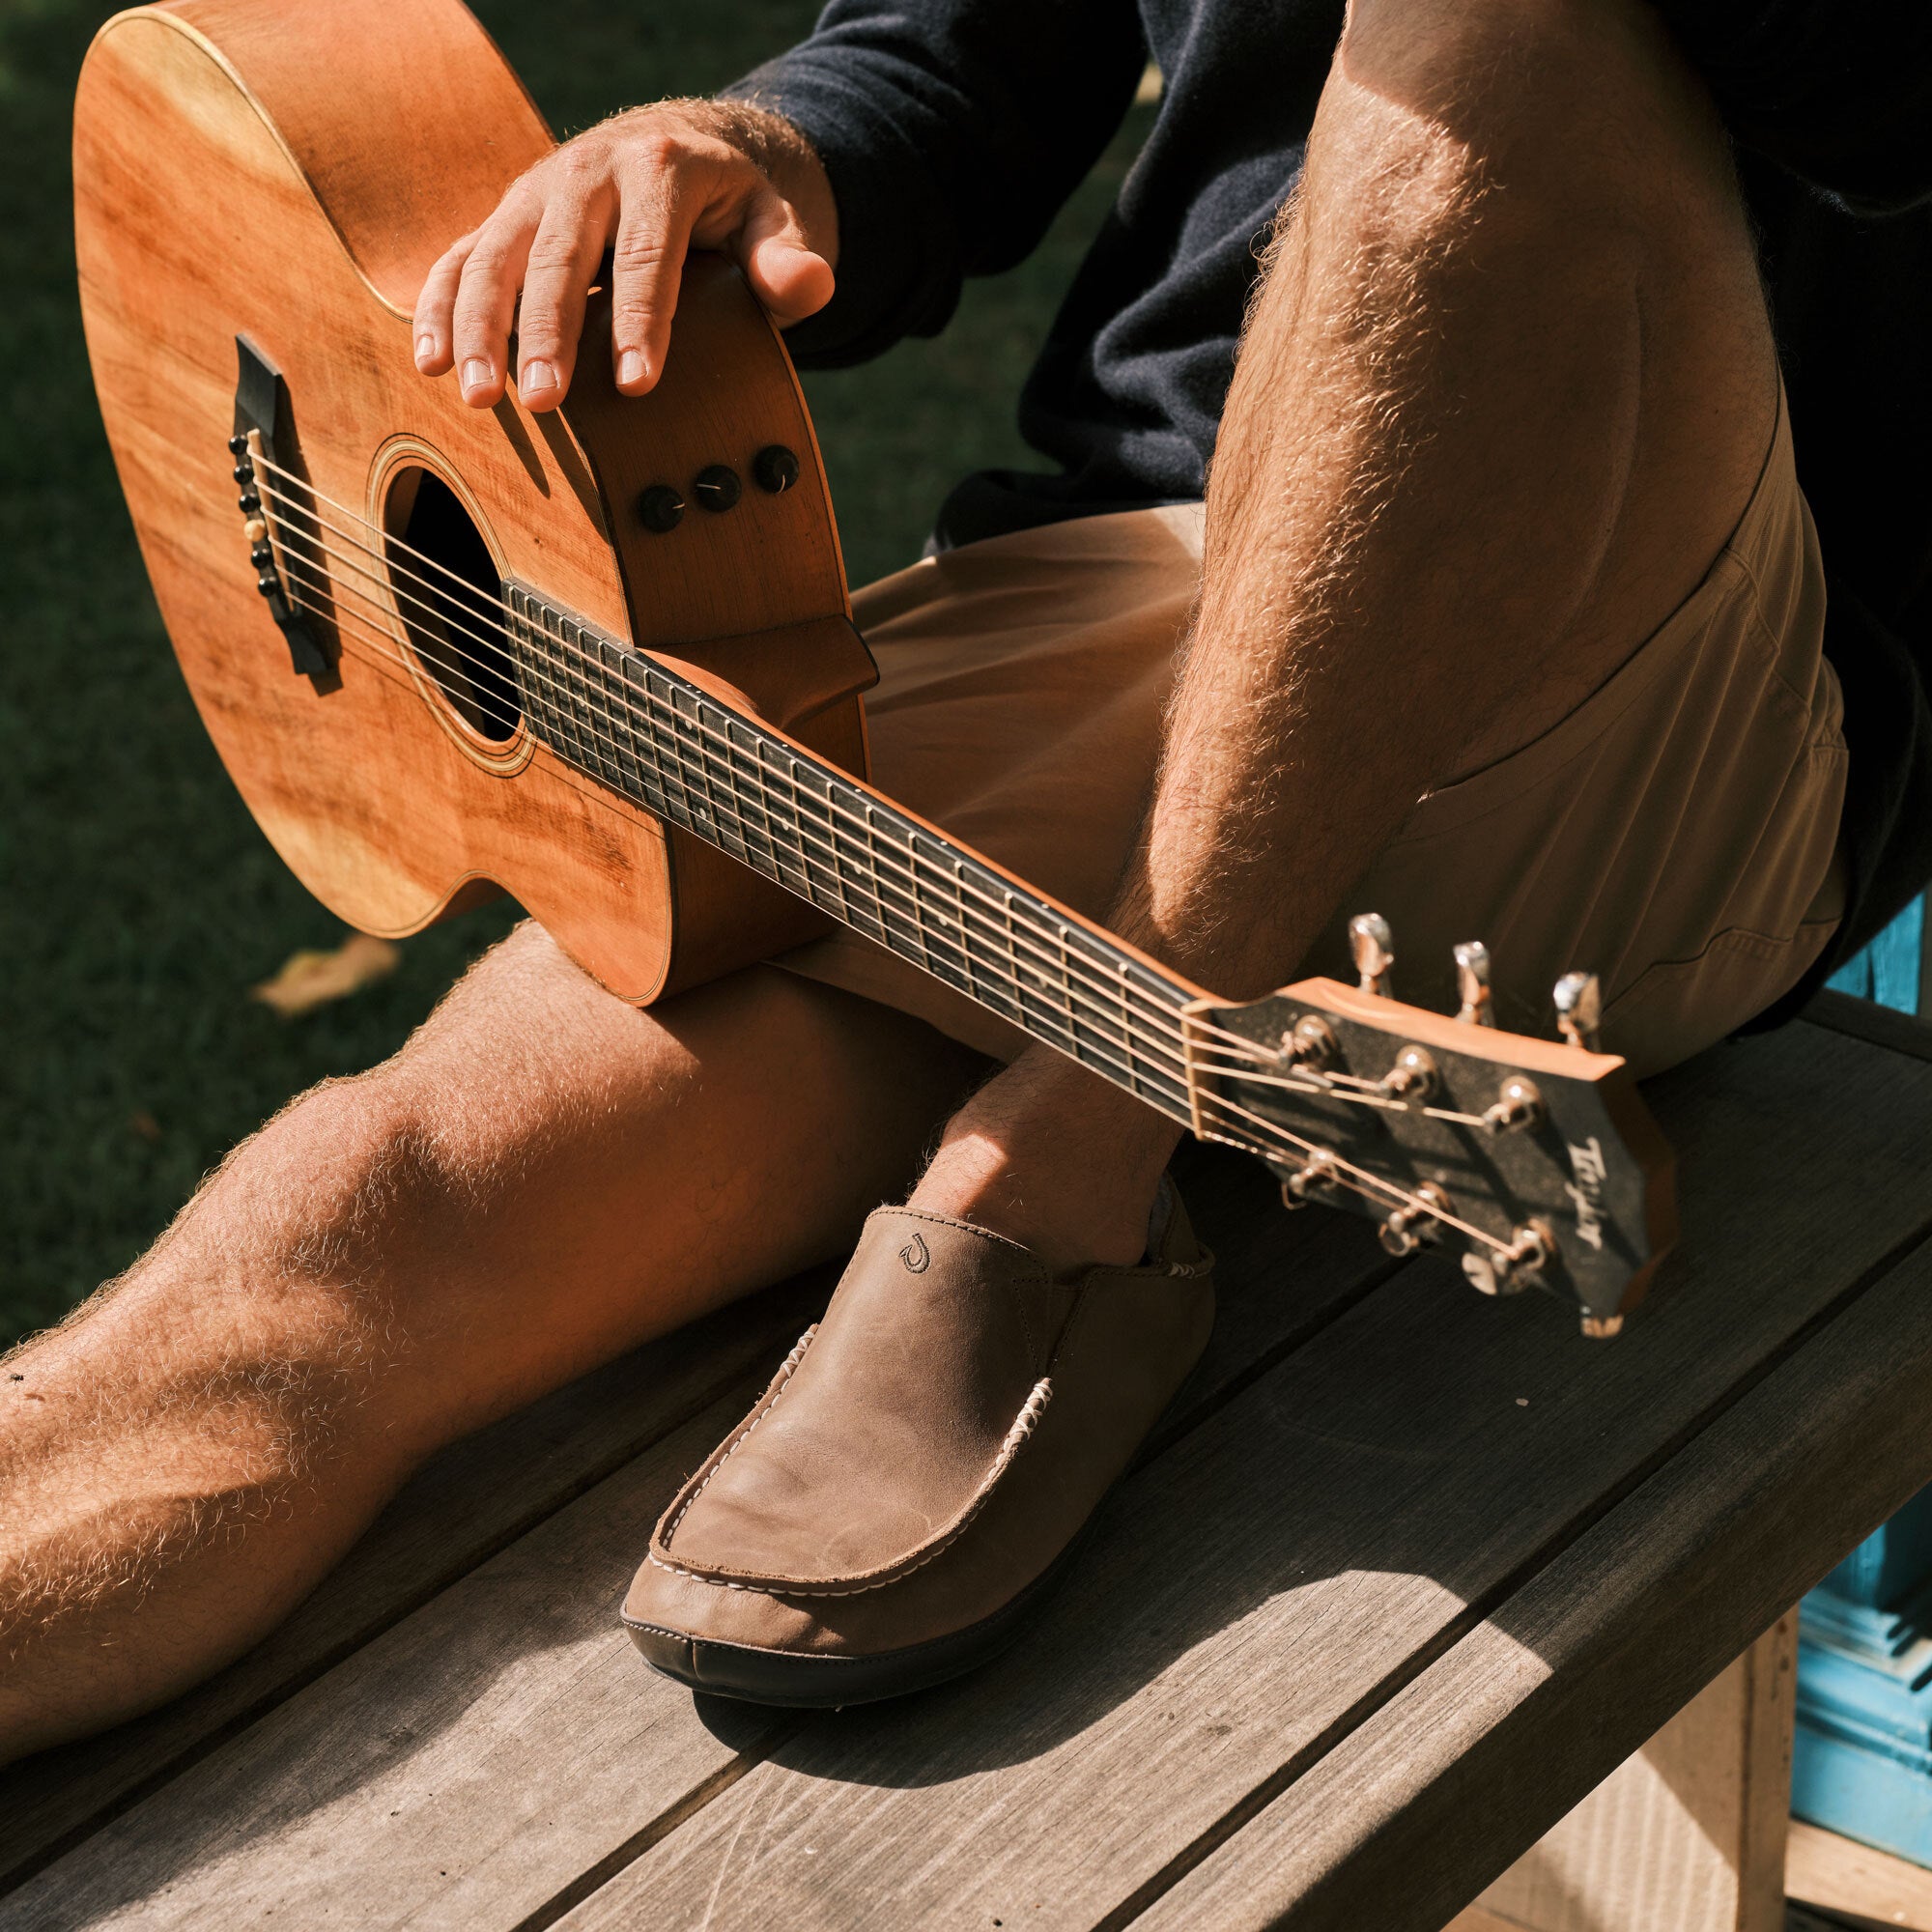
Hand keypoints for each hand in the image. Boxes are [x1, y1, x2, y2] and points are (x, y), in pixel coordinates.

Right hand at [412, 99, 836, 412]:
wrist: (687, 144)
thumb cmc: (735, 201)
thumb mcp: (778, 219)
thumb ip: (790, 256)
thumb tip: (809, 286)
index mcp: (658, 170)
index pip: (645, 253)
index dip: (640, 322)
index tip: (638, 386)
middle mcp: (587, 171)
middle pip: (558, 257)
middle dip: (546, 334)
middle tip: (543, 403)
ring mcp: (538, 193)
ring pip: (495, 257)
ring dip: (480, 330)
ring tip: (480, 398)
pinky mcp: (508, 217)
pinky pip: (462, 258)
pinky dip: (440, 307)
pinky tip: (431, 362)